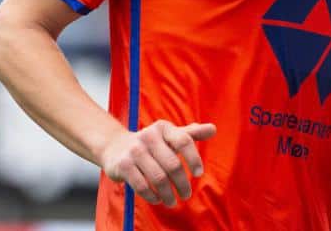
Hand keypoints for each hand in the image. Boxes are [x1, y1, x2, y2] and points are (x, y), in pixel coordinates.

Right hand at [100, 120, 215, 206]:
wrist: (116, 147)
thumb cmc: (151, 143)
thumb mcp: (170, 135)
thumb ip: (191, 134)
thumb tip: (213, 130)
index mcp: (163, 128)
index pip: (184, 141)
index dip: (194, 158)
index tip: (198, 174)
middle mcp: (148, 136)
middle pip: (173, 164)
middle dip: (182, 183)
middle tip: (186, 194)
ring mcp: (135, 151)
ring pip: (158, 178)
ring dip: (168, 194)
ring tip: (173, 201)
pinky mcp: (123, 165)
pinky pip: (142, 186)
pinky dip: (152, 196)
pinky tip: (158, 199)